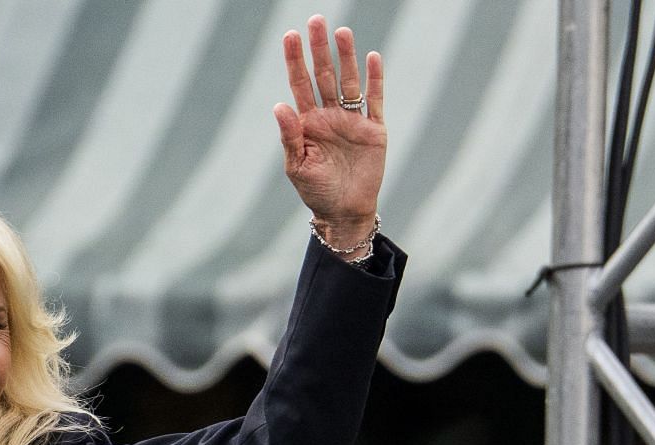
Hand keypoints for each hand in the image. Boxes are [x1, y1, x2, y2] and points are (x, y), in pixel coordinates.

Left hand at [274, 15, 386, 246]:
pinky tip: (372, 58)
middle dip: (319, 48)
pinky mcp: (374, 129)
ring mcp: (352, 120)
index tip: (290, 36)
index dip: (294, 60)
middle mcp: (330, 116)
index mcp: (308, 122)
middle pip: (324, 75)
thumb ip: (289, 136)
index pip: (299, 84)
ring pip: (349, 82)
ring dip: (346, 57)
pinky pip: (375, 100)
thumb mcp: (297, 166)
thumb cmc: (316, 191)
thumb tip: (279, 105)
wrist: (344, 212)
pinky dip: (374, 80)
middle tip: (315, 21)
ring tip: (341, 32)